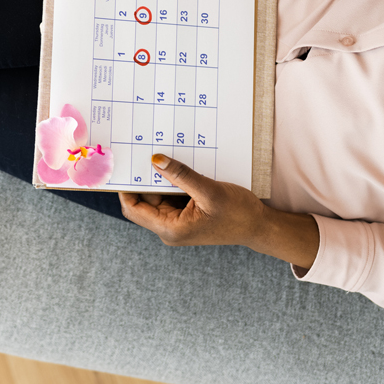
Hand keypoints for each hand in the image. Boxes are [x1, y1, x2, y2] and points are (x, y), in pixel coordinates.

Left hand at [119, 154, 266, 247]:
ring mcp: (176, 222)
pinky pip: (168, 196)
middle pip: (142, 202)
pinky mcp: (184, 215)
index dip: (124, 188)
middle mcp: (169, 228)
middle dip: (141, 180)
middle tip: (137, 153)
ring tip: (157, 156)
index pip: (133, 208)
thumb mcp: (210, 191)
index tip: (123, 166)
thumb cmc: (239, 213)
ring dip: (157, 179)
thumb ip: (181, 175)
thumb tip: (155, 160)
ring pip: (155, 197)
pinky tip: (172, 167)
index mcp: (170, 229)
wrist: (259, 226)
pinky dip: (169, 182)